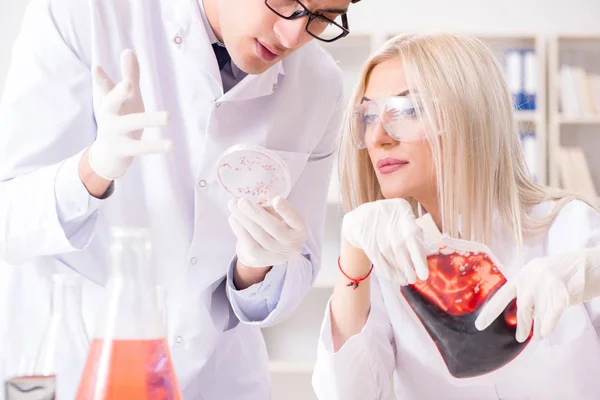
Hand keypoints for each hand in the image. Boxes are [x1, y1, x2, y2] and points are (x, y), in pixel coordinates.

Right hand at [88, 49, 172, 179]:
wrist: (108, 155)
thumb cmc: (120, 119)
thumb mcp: (127, 99)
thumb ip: (129, 76)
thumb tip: (128, 50)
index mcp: (109, 103)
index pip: (105, 88)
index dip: (101, 79)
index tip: (98, 68)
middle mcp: (108, 116)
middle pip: (111, 103)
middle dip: (119, 94)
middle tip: (129, 84)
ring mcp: (114, 134)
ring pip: (132, 124)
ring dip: (150, 120)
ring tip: (169, 116)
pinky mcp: (124, 149)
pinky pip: (141, 148)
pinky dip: (156, 146)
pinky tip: (172, 144)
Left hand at [228, 197, 307, 267]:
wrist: (270, 250)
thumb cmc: (276, 225)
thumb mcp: (278, 214)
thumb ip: (271, 206)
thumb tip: (260, 198)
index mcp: (300, 229)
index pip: (295, 219)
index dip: (286, 210)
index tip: (277, 199)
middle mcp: (293, 244)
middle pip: (274, 228)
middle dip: (256, 213)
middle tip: (242, 201)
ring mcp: (280, 255)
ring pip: (260, 237)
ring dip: (244, 220)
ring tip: (233, 206)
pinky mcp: (264, 260)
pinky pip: (251, 246)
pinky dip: (240, 231)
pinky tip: (233, 219)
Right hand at [341, 198, 427, 284]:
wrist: (359, 218)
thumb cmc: (388, 222)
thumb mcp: (401, 220)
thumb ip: (414, 235)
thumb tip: (425, 260)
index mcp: (401, 208)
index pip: (412, 235)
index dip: (418, 257)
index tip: (424, 274)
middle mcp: (386, 212)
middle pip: (399, 245)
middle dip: (407, 266)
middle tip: (413, 280)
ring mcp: (372, 223)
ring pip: (387, 252)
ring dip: (396, 269)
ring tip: (404, 280)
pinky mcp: (362, 234)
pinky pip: (375, 254)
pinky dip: (384, 267)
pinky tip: (391, 276)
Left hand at [475, 247, 599, 341]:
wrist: (591, 264)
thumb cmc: (566, 270)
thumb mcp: (540, 274)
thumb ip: (528, 289)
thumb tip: (521, 311)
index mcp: (524, 273)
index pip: (502, 295)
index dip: (490, 311)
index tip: (479, 325)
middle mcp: (532, 279)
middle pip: (521, 309)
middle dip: (520, 326)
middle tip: (518, 338)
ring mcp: (546, 287)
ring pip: (537, 316)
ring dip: (536, 328)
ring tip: (537, 336)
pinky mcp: (561, 295)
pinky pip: (550, 318)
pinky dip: (546, 327)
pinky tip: (544, 333)